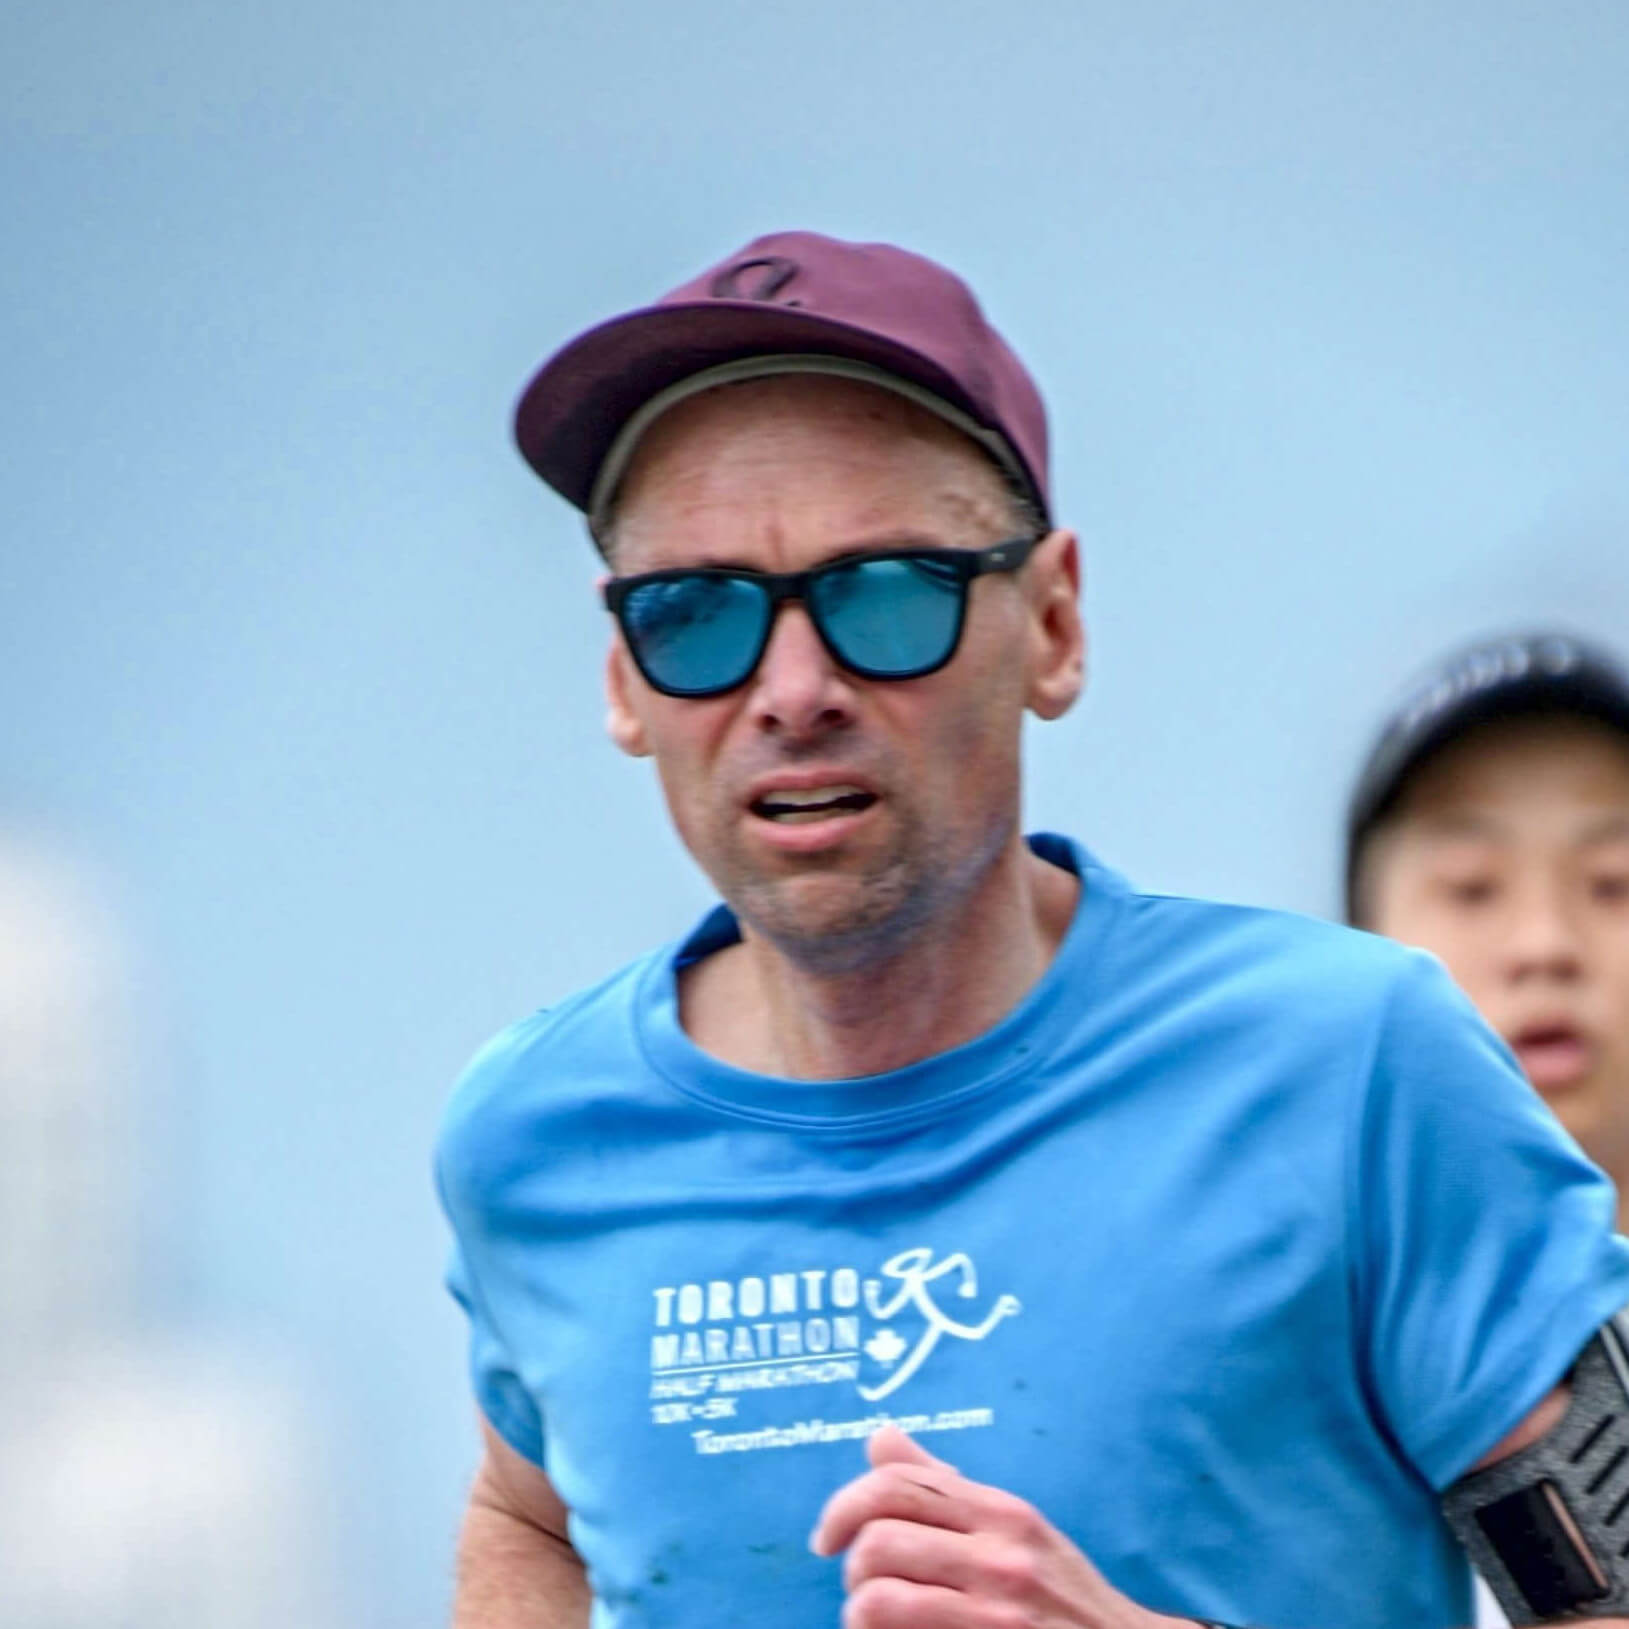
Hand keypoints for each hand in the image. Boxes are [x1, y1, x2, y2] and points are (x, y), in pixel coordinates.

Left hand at [809, 1424, 1188, 1628]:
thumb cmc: (1060, 1594)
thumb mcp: (1015, 1528)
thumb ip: (944, 1486)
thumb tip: (879, 1438)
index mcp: (1001, 1513)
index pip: (896, 1486)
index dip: (843, 1507)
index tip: (828, 1538)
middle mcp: (1001, 1558)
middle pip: (879, 1542)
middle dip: (850, 1568)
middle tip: (857, 1586)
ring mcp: (996, 1616)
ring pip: (879, 1600)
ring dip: (858, 1613)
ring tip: (871, 1618)